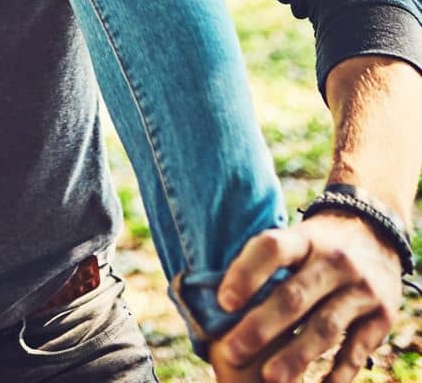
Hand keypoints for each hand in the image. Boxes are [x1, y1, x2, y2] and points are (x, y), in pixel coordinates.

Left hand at [213, 216, 404, 382]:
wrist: (376, 231)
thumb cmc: (318, 243)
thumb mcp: (298, 238)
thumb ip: (266, 264)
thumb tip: (216, 300)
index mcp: (306, 238)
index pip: (272, 248)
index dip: (246, 273)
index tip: (222, 301)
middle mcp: (335, 261)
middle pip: (294, 295)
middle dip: (261, 326)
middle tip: (232, 351)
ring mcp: (361, 288)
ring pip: (324, 326)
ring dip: (296, 356)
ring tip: (270, 379)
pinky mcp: (382, 315)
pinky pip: (357, 349)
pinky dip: (338, 373)